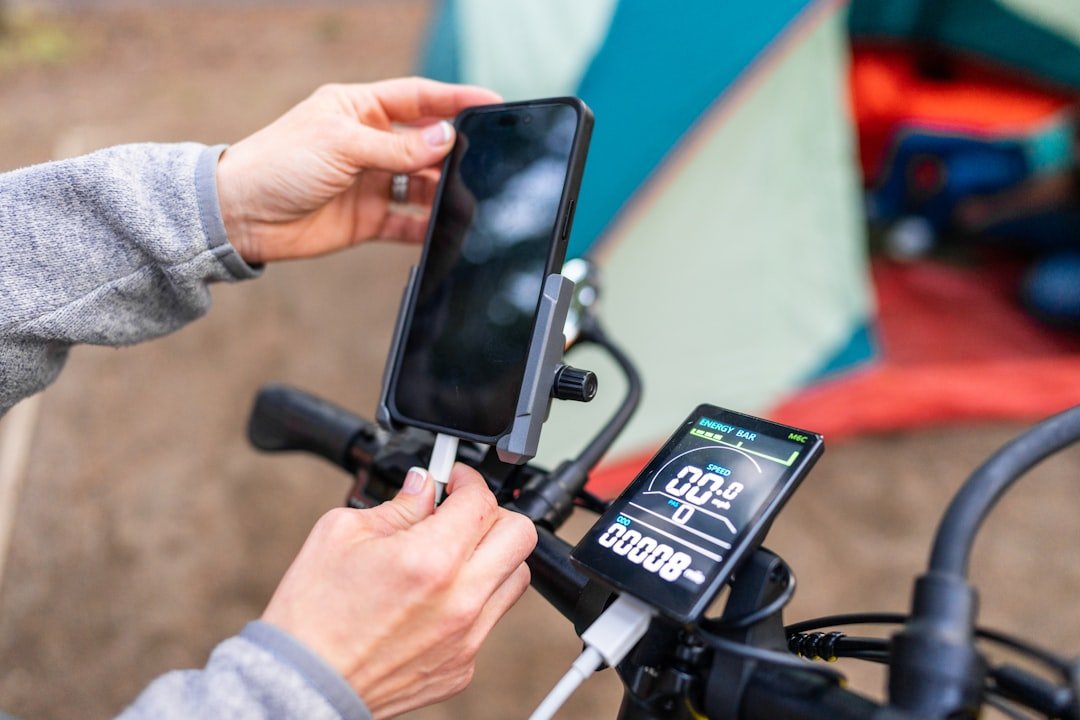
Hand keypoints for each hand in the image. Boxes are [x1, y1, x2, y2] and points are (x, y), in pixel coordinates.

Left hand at [215, 77, 500, 263]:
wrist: (241, 215)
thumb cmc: (279, 164)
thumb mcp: (342, 144)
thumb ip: (397, 146)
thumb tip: (446, 140)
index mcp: (360, 108)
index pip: (419, 98)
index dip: (455, 100)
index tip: (492, 103)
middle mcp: (370, 143)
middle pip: (427, 144)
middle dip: (455, 153)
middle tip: (485, 159)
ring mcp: (371, 181)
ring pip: (423, 186)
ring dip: (444, 193)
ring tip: (465, 202)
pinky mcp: (369, 219)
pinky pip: (409, 223)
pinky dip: (427, 229)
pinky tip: (443, 233)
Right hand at [261, 464, 536, 718]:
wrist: (303, 686)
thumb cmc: (312, 616)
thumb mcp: (341, 535)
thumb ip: (396, 505)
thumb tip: (424, 487)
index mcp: (430, 560)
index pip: (481, 501)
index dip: (468, 480)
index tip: (454, 479)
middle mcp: (460, 600)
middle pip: (520, 535)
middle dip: (493, 513)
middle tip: (462, 512)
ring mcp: (467, 638)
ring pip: (515, 577)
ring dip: (492, 556)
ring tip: (453, 554)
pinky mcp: (463, 665)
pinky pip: (490, 618)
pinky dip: (474, 598)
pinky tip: (436, 596)